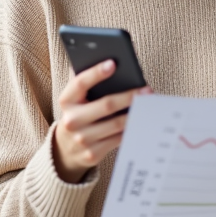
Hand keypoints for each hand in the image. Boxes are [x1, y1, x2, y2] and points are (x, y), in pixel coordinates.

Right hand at [53, 59, 150, 182]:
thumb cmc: (78, 113)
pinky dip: (131, 129)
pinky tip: (141, 121)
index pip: (80, 83)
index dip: (96, 73)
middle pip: (106, 105)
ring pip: (116, 124)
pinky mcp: (92, 153)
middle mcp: (71, 120)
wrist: (66, 148)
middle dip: (129, 96)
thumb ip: (86, 81)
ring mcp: (82, 139)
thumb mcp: (76, 98)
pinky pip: (119, 139)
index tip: (113, 63)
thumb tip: (109, 63)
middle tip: (146, 90)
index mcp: (66, 101)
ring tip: (148, 105)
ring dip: (135, 113)